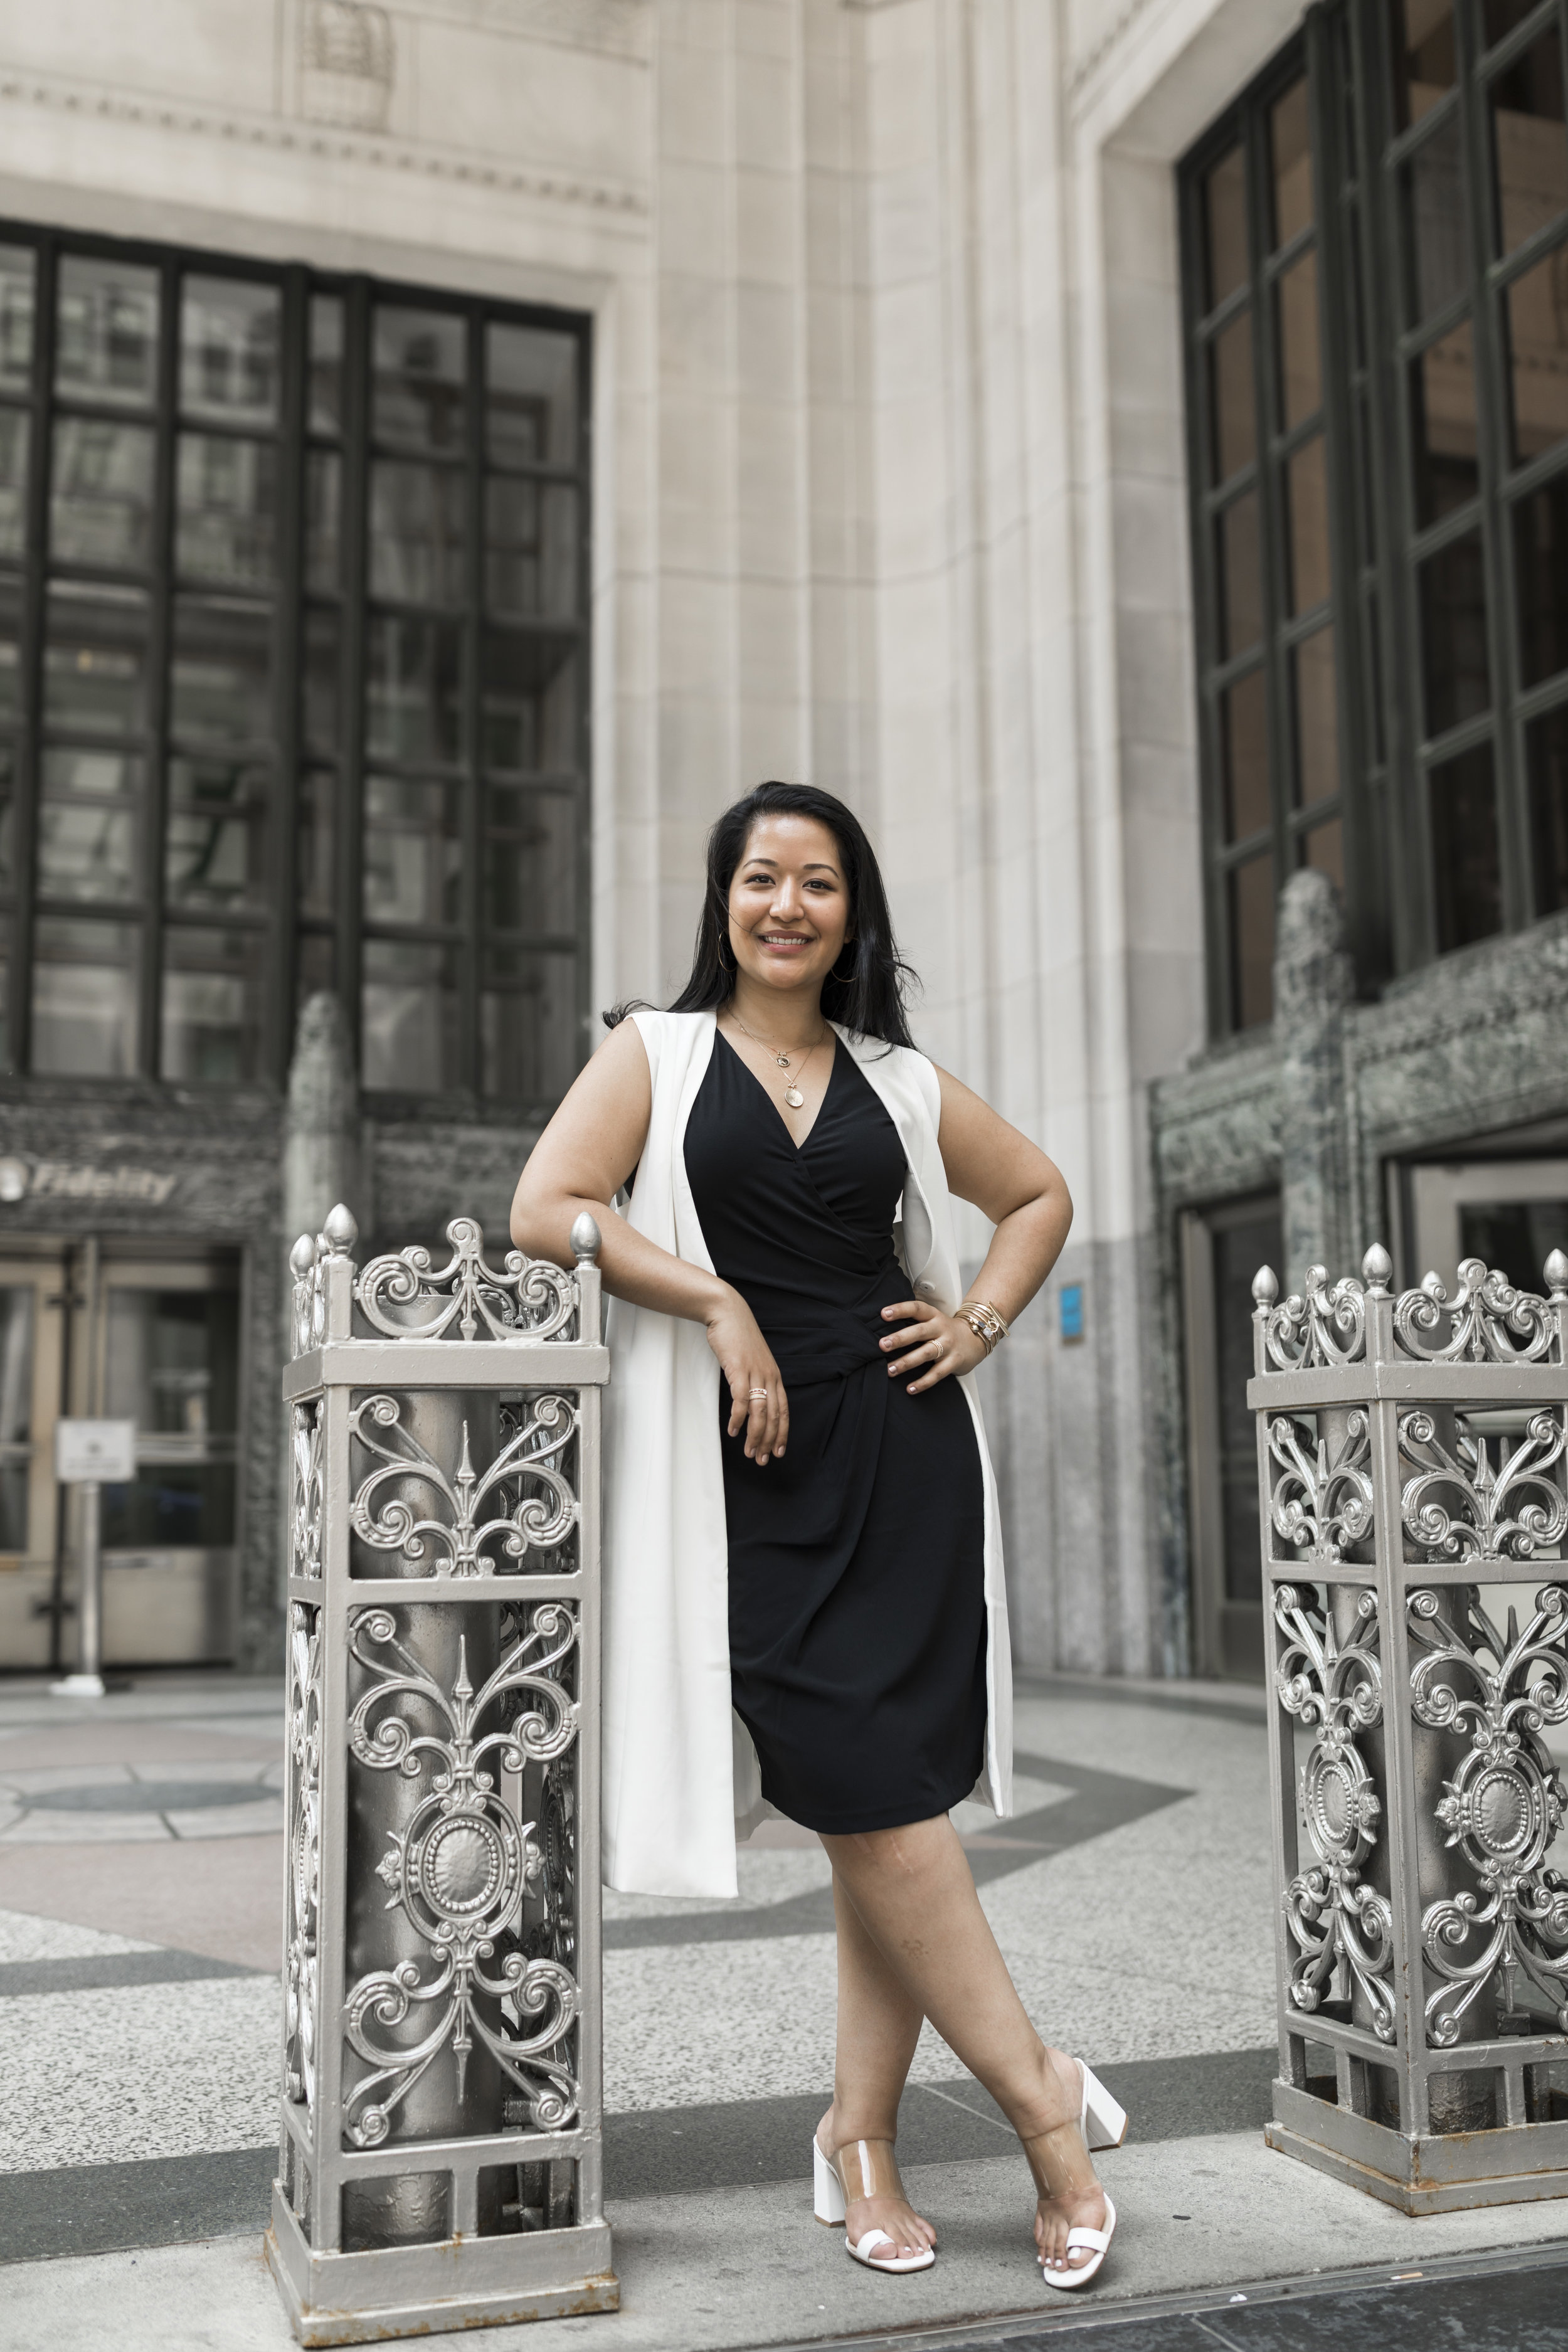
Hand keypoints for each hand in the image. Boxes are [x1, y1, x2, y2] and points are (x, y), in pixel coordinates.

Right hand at [706, 1290, 788, 1462]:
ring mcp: (755, 1373)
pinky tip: (733, 1431)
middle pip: (774, 1416)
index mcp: (775, 1376)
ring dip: (755, 1436)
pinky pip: (741, 1400)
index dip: (782, 1433)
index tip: (778, 1451)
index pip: (784, 1411)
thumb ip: (756, 1378)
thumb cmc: (738, 1337)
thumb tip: (752, 1399)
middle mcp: (769, 1376)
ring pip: (760, 1413)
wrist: (728, 1313)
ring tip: (749, 1452)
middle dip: (769, 1441)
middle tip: (761, 1459)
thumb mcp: (753, 1360)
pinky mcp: (739, 1370)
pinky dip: (738, 1418)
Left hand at [879, 1298, 987, 1392]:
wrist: (976, 1338)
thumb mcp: (933, 1320)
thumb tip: (883, 1331)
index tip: (883, 1314)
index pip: (916, 1308)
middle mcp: (941, 1328)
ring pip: (926, 1353)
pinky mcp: (954, 1362)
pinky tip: (910, 1388)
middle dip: (900, 1338)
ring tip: (890, 1370)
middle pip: (919, 1331)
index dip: (900, 1309)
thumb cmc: (945, 1330)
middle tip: (882, 1345)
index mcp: (933, 1316)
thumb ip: (914, 1322)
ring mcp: (948, 1346)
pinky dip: (923, 1382)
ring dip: (907, 1362)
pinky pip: (937, 1373)